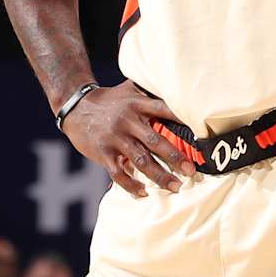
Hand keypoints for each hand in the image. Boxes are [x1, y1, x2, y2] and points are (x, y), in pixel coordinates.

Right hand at [63, 80, 196, 195]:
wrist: (75, 107)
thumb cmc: (109, 99)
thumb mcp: (129, 89)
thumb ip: (150, 89)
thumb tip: (177, 84)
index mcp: (137, 104)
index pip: (164, 110)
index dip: (182, 120)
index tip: (200, 134)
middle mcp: (128, 121)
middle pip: (155, 141)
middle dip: (175, 158)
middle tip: (192, 171)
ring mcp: (115, 138)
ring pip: (141, 160)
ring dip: (159, 176)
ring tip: (176, 186)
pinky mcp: (103, 153)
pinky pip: (119, 173)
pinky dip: (131, 185)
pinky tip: (143, 192)